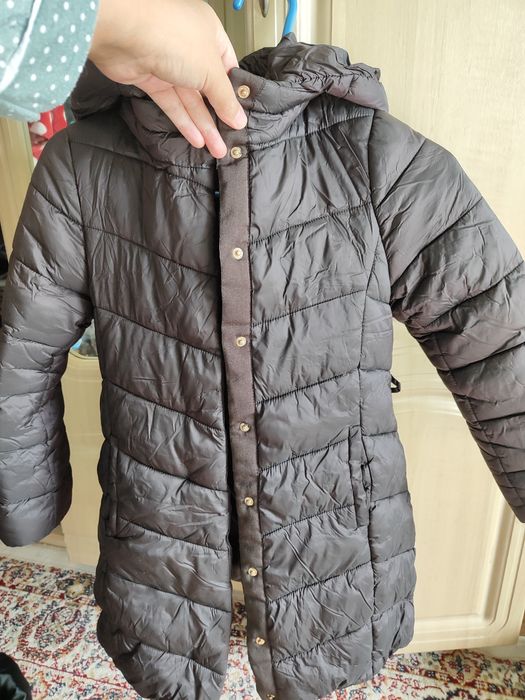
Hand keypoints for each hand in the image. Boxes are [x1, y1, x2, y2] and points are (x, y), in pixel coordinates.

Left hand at [89, 0, 246, 157]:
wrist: (123, 31)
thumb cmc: (170, 35)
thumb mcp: (211, 70)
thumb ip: (225, 99)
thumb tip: (238, 119)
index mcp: (209, 32)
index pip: (227, 66)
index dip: (233, 92)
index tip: (240, 116)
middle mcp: (188, 45)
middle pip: (207, 86)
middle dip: (218, 115)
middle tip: (229, 140)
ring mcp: (167, 61)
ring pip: (189, 98)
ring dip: (202, 124)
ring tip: (216, 148)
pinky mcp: (149, 77)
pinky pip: (170, 103)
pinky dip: (183, 121)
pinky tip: (196, 139)